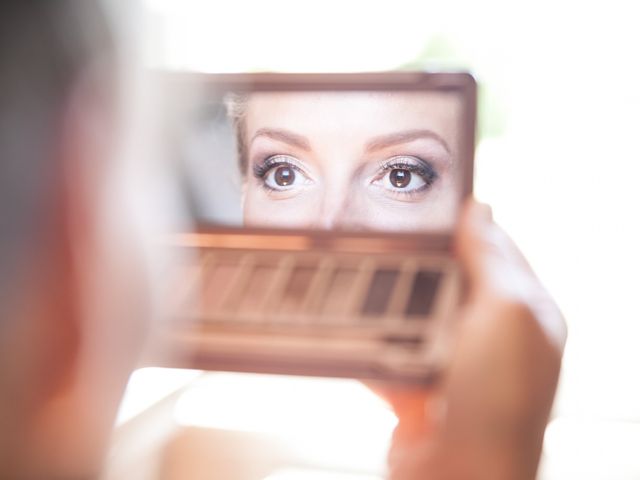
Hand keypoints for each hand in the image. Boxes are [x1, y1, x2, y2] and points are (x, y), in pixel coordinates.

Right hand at [380, 200, 566, 479]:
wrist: (458, 476)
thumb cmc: (498, 398)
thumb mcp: (507, 311)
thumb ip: (491, 259)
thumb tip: (479, 210)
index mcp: (526, 313)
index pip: (498, 251)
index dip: (469, 225)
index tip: (432, 203)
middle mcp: (493, 337)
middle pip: (450, 280)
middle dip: (421, 263)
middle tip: (390, 237)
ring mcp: (452, 364)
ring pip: (413, 314)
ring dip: (391, 306)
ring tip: (367, 281)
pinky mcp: (417, 387)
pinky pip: (388, 352)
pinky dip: (373, 346)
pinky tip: (359, 334)